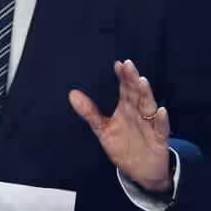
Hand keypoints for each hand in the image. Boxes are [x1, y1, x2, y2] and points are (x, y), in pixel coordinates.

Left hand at [69, 59, 172, 192]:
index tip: (118, 64)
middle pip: (136, 94)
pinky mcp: (159, 140)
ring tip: (142, 81)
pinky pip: (161, 129)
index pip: (126, 89)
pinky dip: (162, 120)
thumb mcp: (102, 129)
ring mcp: (150, 125)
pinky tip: (160, 111)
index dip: (123, 77)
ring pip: (149, 107)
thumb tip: (72, 93)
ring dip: (146, 95)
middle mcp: (139, 114)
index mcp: (127, 109)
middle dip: (133, 80)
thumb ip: (89, 112)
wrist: (141, 170)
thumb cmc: (123, 145)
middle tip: (128, 65)